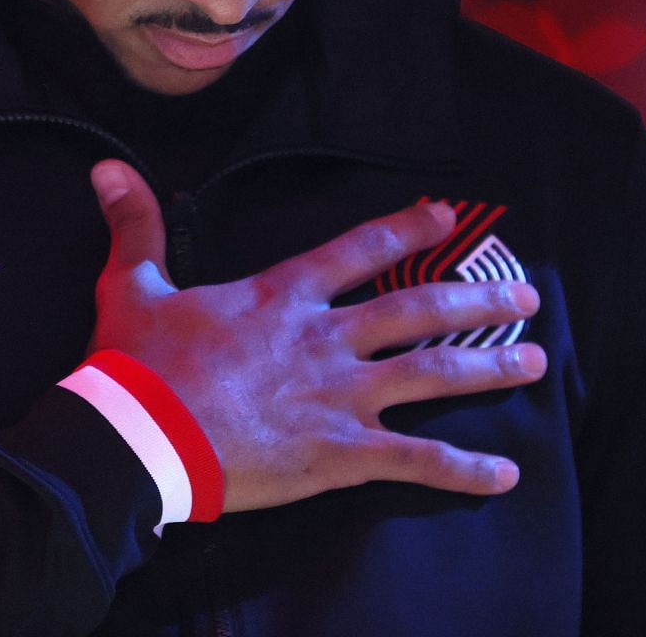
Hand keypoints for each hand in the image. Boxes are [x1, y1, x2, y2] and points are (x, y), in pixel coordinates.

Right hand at [87, 159, 544, 513]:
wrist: (137, 437)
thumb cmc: (135, 365)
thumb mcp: (131, 286)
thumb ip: (135, 226)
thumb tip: (109, 170)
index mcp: (281, 296)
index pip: (358, 250)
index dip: (406, 229)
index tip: (448, 216)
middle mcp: (324, 339)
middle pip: (418, 310)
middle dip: (477, 298)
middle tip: (526, 294)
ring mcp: (338, 397)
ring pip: (433, 375)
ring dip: (489, 367)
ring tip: (537, 361)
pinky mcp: (339, 453)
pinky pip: (416, 462)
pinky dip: (464, 470)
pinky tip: (505, 475)